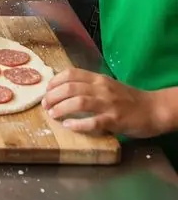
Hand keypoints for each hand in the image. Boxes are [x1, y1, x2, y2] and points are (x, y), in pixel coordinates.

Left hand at [43, 68, 162, 137]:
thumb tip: (64, 89)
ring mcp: (109, 104)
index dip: (55, 81)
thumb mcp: (108, 86)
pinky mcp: (115, 120)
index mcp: (99, 79)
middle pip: (70, 87)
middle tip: (45, 105)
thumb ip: (89, 86)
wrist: (153, 109)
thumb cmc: (129, 99)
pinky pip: (93, 121)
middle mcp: (102, 88)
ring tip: (53, 115)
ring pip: (79, 101)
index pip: (71, 73)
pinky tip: (69, 126)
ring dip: (62, 108)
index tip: (46, 90)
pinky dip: (79, 124)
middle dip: (53, 96)